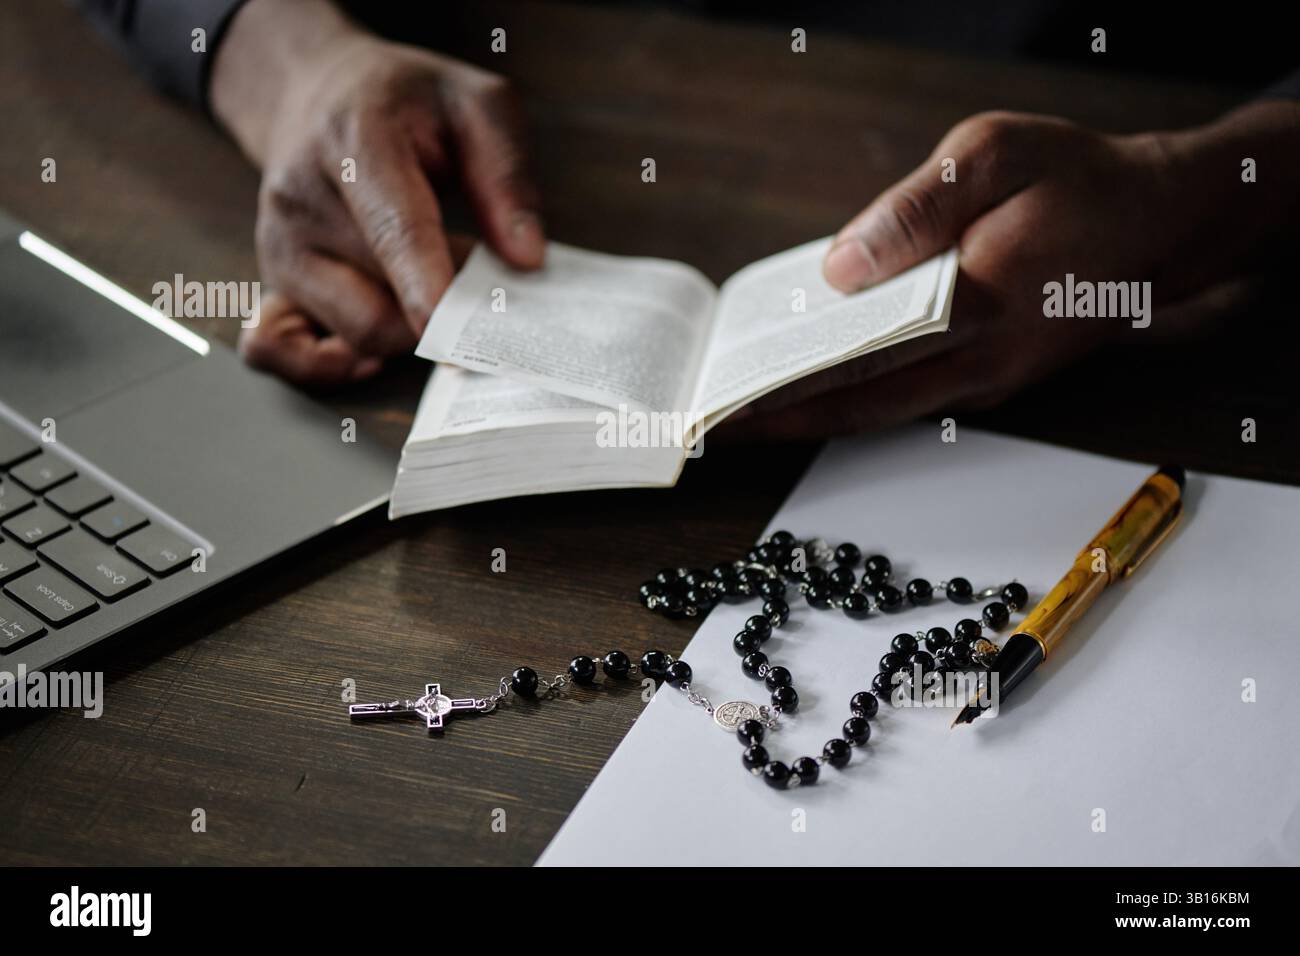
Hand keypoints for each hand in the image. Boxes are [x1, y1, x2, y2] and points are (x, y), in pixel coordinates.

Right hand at [212, 0, 544, 385]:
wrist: (317, 90)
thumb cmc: (404, 101)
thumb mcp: (474, 104)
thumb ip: (507, 175)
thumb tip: (526, 258)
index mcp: (353, 142)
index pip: (395, 231)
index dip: (429, 290)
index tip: (461, 336)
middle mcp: (302, 199)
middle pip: (379, 301)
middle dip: (444, 311)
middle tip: (475, 276)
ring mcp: (280, 245)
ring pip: (354, 332)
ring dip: (407, 331)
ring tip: (432, 286)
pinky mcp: (271, 278)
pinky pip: (279, 350)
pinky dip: (324, 364)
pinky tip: (366, 351)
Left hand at [726, 100, 1299, 440]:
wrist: (1161, 221)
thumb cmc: (1080, 178)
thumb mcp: (995, 156)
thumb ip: (915, 212)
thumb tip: (839, 268)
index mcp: (978, 309)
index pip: (862, 364)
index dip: (789, 391)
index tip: (729, 406)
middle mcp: (981, 364)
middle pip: (863, 405)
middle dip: (784, 419)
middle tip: (716, 423)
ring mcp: (989, 380)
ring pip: (885, 409)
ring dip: (816, 413)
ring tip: (746, 407)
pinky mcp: (991, 376)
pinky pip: (910, 393)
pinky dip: (857, 394)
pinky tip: (812, 378)